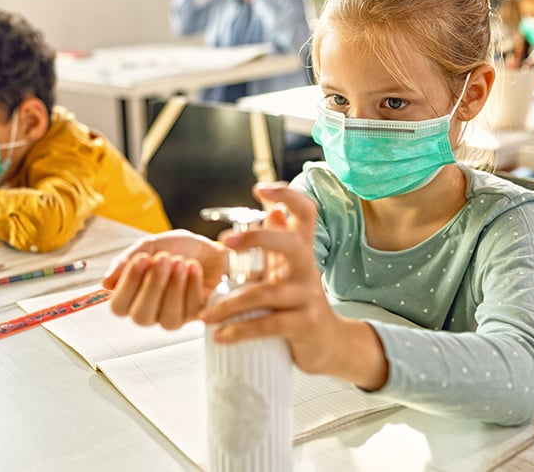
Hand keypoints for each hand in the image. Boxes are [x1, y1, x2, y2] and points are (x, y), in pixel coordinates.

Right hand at [103, 229, 226, 329]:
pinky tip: (193, 267)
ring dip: (174, 287)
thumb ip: (126, 260)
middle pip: (141, 317)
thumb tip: (106, 282)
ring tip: (180, 262)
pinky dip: (191, 285)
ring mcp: (174, 316)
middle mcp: (151, 310)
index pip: (119, 306)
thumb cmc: (180, 248)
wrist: (211, 247)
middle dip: (153, 285)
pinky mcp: (196, 316)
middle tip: (163, 258)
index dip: (129, 284)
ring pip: (168, 319)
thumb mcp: (150, 245)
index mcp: (133, 296)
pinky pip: (190, 310)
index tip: (142, 259)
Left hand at [199, 183, 387, 387]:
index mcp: (302, 251)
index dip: (287, 196)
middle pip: (290, 243)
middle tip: (225, 242)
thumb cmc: (299, 303)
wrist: (328, 344)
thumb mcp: (290, 271)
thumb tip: (271, 211)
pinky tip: (220, 335)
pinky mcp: (305, 324)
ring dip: (229, 304)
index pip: (306, 213)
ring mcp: (307, 296)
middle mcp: (308, 268)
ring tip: (205, 315)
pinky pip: (268, 324)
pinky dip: (239, 331)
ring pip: (266, 293)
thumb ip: (278, 245)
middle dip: (258, 238)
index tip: (260, 189)